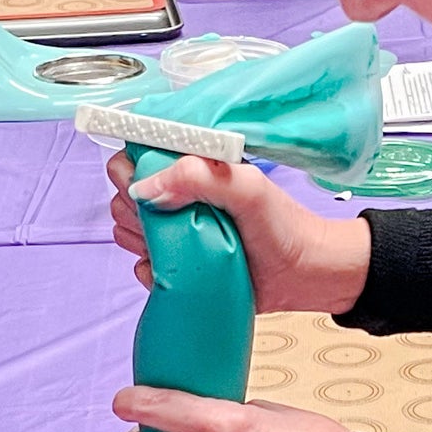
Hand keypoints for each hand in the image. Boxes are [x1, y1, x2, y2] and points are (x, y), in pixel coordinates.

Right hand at [106, 150, 372, 315]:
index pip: (134, 157)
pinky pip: (142, 268)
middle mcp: (178, 196)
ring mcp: (176, 232)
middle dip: (137, 213)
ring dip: (143, 243)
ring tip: (182, 249)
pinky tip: (177, 273)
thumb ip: (198, 176)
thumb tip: (144, 188)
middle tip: (175, 224)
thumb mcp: (247, 188)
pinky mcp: (178, 265)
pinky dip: (151, 273)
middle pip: (125, 198)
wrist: (306, 274)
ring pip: (129, 232)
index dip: (131, 172)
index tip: (149, 192)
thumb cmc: (284, 226)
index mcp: (190, 168)